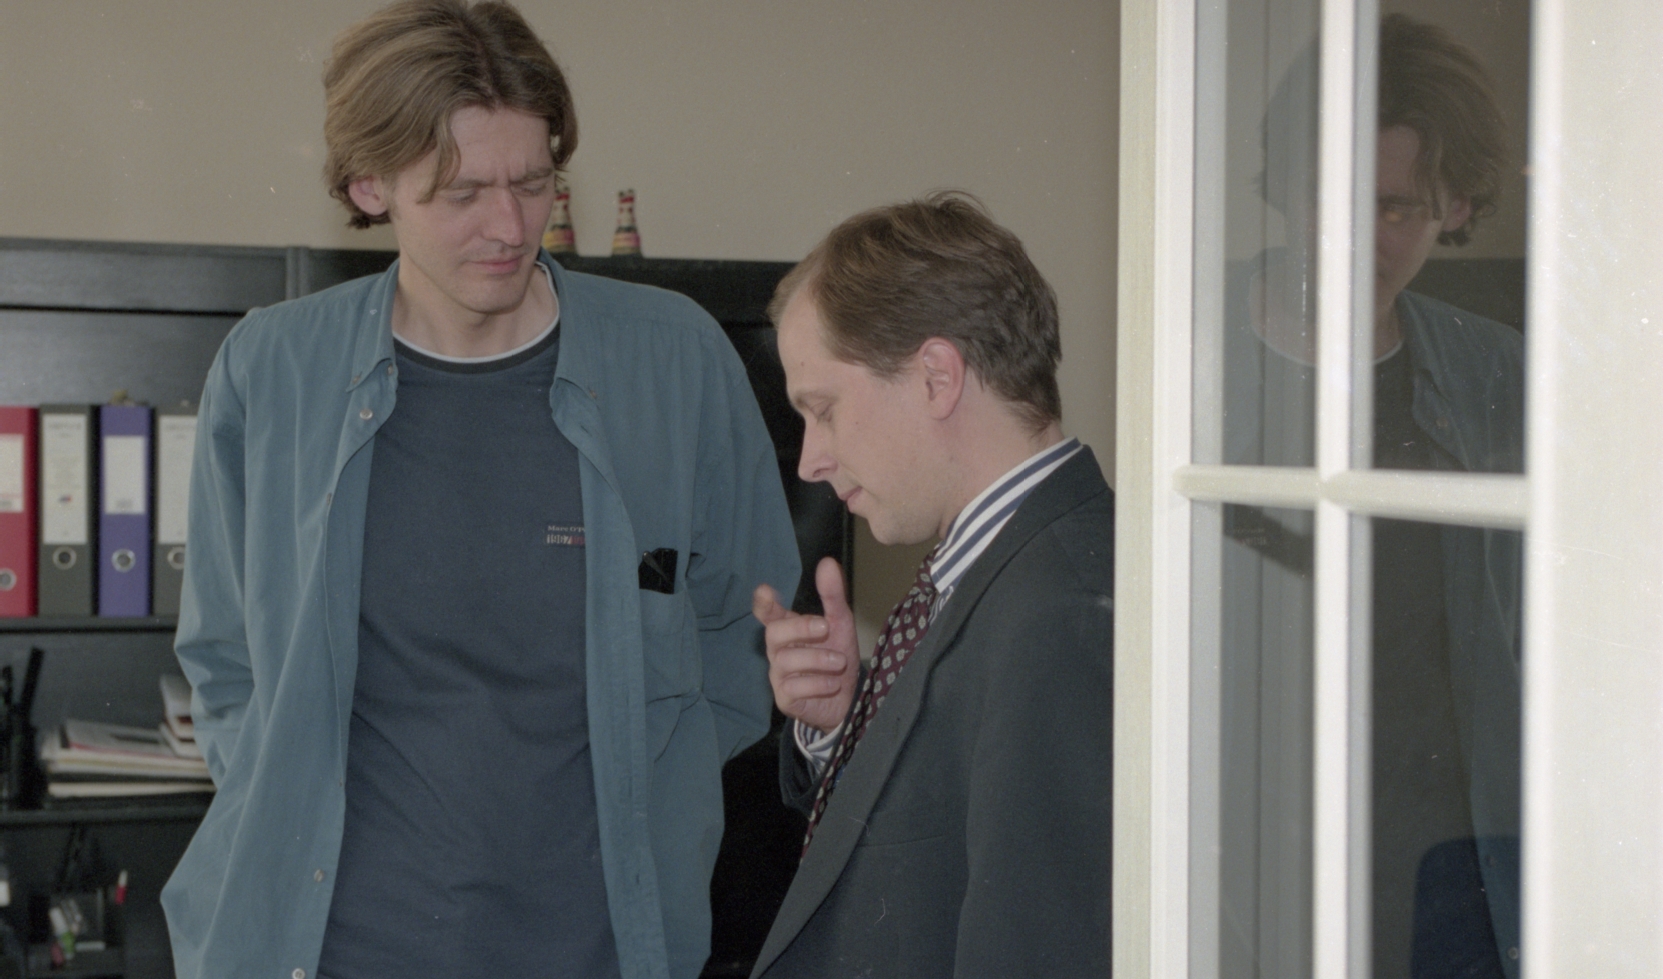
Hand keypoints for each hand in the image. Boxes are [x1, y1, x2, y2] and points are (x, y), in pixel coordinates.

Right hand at [753, 557, 860, 733]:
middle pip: (774, 634)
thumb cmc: (837, 657)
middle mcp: (779, 651)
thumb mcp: (840, 624)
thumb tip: (827, 562)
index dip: (764, 603)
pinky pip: (792, 688)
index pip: (768, 614)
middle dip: (800, 628)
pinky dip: (817, 684)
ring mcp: (779, 676)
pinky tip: (833, 683)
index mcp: (789, 629)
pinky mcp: (785, 699)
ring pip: (784, 661)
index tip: (765, 591)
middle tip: (826, 628)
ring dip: (817, 659)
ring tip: (840, 662)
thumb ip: (832, 595)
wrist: (848, 698)